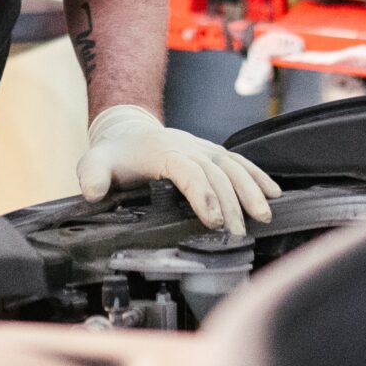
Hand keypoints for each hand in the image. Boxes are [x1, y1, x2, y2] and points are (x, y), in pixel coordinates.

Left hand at [76, 104, 282, 234]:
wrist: (127, 132)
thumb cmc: (113, 155)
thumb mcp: (94, 162)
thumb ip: (92, 176)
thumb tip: (93, 193)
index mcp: (163, 151)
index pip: (188, 170)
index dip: (202, 194)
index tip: (213, 220)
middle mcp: (188, 146)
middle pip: (216, 172)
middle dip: (230, 203)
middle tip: (238, 233)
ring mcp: (203, 148)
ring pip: (234, 165)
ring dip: (251, 190)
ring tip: (263, 216)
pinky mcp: (213, 153)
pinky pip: (240, 162)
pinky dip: (258, 176)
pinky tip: (274, 194)